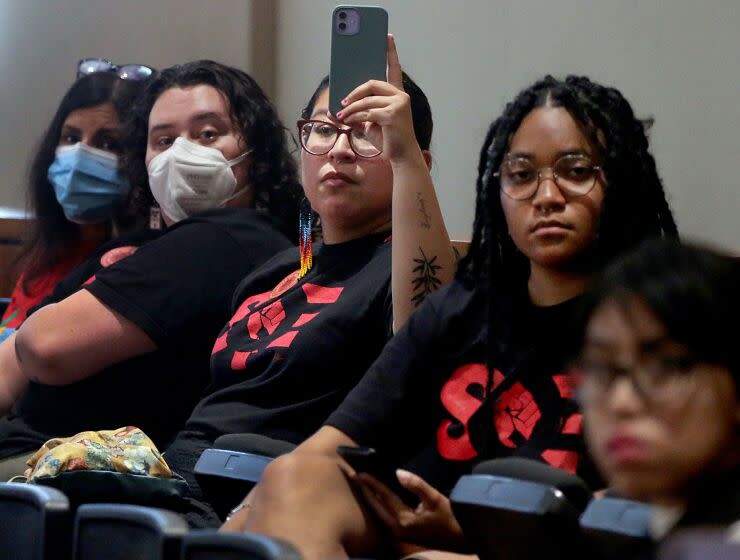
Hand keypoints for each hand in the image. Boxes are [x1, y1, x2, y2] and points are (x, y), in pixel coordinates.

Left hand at [335, 34, 421, 162]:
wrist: (400, 156)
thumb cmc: (387, 139)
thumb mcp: (371, 121)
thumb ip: (360, 111)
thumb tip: (338, 107)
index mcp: (397, 95)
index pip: (394, 69)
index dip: (391, 52)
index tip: (387, 36)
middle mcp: (401, 96)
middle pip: (372, 84)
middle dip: (354, 93)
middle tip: (343, 102)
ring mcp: (399, 104)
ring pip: (367, 100)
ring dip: (351, 109)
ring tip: (341, 116)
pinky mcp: (393, 114)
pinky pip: (367, 112)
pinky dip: (355, 117)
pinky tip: (348, 121)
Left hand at [353, 469, 468, 550]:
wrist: (461, 540)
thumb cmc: (450, 519)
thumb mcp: (434, 499)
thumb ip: (416, 485)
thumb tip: (398, 473)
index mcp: (404, 520)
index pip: (384, 497)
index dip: (371, 484)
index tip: (359, 473)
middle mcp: (397, 529)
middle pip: (376, 507)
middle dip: (365, 491)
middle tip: (354, 477)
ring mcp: (399, 534)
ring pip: (379, 513)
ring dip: (371, 498)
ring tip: (362, 484)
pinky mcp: (403, 534)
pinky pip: (386, 516)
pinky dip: (379, 505)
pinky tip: (377, 497)